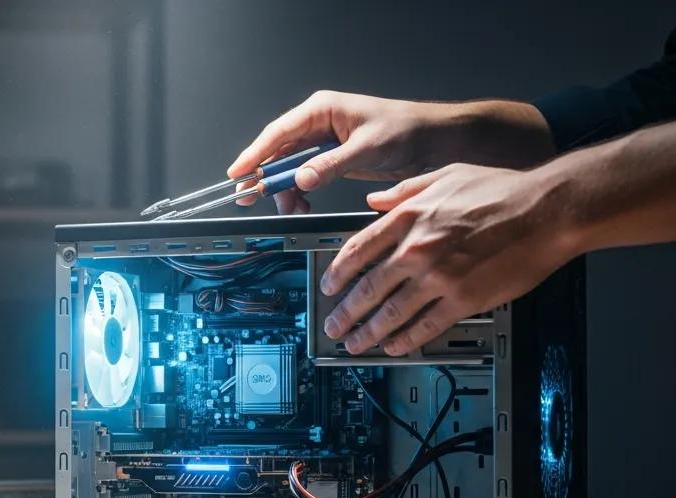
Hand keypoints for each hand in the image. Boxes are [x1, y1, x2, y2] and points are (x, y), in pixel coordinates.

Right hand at [228, 92, 554, 214]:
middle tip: (249, 198)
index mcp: (323, 109)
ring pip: (291, 168)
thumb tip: (301, 178)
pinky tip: (304, 206)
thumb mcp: (369, 149)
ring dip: (285, 190)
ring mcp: (326, 141)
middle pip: (279, 151)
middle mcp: (320, 123)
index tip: (237, 173)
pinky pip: (307, 175)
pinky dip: (302, 192)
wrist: (437, 142)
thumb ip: (332, 164)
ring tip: (290, 209)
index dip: (254, 154)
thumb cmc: (409, 131)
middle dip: (265, 177)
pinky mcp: (335, 158)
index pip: (279, 133)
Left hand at [320, 163, 579, 355]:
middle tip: (332, 325)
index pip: (357, 250)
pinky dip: (405, 340)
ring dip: (368, 333)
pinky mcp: (463, 300)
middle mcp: (417, 249)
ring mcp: (438, 278)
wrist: (546, 210)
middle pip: (367, 288)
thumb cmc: (503, 191)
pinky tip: (394, 347)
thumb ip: (405, 190)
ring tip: (354, 343)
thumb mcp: (446, 175)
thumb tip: (376, 199)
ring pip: (390, 313)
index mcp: (409, 216)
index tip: (328, 285)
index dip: (337, 273)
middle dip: (344, 312)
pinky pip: (425, 326)